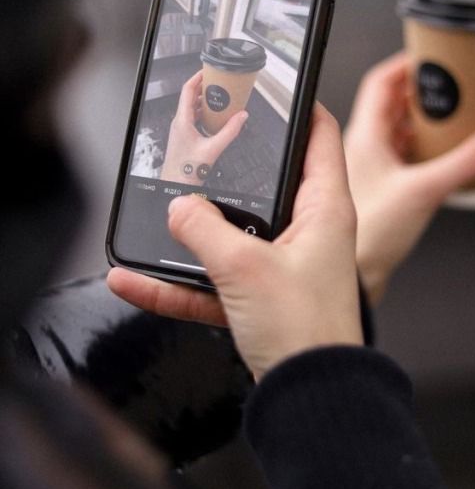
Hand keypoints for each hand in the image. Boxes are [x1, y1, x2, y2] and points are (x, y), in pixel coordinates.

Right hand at [108, 104, 362, 380]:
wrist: (308, 397)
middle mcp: (308, 232)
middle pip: (270, 184)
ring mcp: (283, 265)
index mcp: (324, 210)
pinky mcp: (261, 298)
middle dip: (232, 170)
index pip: (320, 140)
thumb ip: (205, 231)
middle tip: (199, 147)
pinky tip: (136, 281)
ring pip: (232, 235)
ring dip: (192, 235)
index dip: (301, 109)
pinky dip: (180, 283)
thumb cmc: (305, 330)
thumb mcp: (245, 268)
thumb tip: (180, 209)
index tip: (275, 91)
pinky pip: (215, 281)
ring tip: (154, 220)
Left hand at [160, 71, 246, 184]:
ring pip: (192, 108)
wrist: (174, 184)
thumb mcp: (213, 149)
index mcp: (182, 120)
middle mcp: (179, 122)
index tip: (208, 70)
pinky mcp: (183, 136)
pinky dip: (203, 114)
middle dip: (204, 88)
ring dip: (204, 102)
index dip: (197, 78)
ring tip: (220, 98)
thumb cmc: (186, 170)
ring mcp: (180, 129)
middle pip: (190, 97)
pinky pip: (193, 118)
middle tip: (219, 83)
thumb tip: (242, 117)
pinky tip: (215, 118)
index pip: (187, 90)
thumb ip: (229, 132)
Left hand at [344, 52, 474, 304]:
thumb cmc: (371, 234)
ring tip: (457, 122)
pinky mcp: (384, 192)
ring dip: (427, 125)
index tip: (433, 55)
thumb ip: (466, 163)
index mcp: (364, 136)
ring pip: (401, 133)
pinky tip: (447, 161)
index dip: (407, 64)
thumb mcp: (425, 190)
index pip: (381, 82)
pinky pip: (407, 159)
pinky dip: (428, 153)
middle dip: (425, 94)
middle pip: (395, 105)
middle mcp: (365, 149)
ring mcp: (373, 170)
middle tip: (454, 89)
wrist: (356, 277)